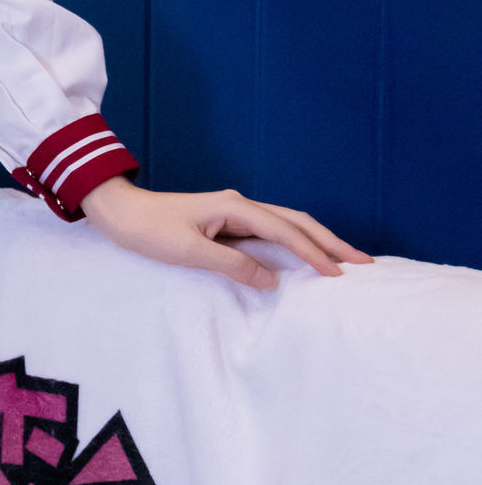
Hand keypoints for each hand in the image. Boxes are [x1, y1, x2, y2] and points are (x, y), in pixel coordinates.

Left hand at [79, 175, 371, 290]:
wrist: (120, 212)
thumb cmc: (149, 230)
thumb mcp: (189, 252)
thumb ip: (232, 265)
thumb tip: (273, 280)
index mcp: (234, 207)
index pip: (286, 231)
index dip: (315, 253)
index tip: (340, 273)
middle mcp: (240, 204)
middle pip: (296, 221)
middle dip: (330, 241)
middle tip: (365, 262)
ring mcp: (235, 212)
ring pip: (286, 224)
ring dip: (316, 241)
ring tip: (345, 259)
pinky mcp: (228, 222)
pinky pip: (271, 232)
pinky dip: (295, 243)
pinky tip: (305, 256)